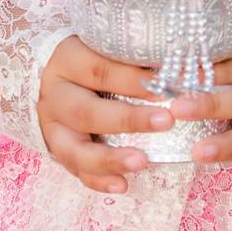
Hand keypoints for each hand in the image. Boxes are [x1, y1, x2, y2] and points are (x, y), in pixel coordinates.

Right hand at [38, 35, 173, 193]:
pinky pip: (75, 170)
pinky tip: (123, 185)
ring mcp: (51, 125)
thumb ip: (134, 54)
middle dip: (129, 119)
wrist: (56, 73)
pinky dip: (99, 180)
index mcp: (67, 59)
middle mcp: (55, 93)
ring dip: (110, 158)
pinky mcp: (55, 149)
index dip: (132, 79)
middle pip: (87, 111)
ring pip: (75, 148)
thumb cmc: (92, 55)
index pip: (99, 69)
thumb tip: (180, 62)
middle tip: (166, 122)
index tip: (166, 87)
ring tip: (143, 162)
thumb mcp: (105, 45)